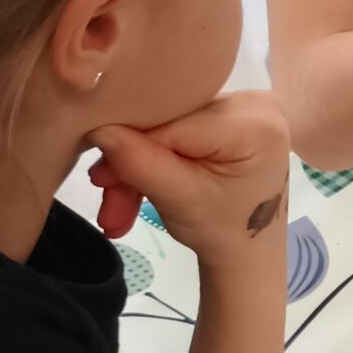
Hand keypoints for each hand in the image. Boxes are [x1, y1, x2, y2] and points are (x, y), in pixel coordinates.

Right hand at [88, 91, 289, 263]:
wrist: (248, 250)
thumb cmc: (224, 231)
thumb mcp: (181, 201)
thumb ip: (139, 163)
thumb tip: (98, 128)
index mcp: (254, 121)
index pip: (173, 120)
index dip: (131, 145)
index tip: (101, 180)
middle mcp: (254, 102)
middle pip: (168, 122)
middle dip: (132, 164)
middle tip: (106, 201)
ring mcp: (242, 107)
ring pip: (167, 128)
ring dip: (137, 168)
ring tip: (116, 211)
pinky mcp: (228, 117)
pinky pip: (178, 131)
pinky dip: (155, 161)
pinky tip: (132, 192)